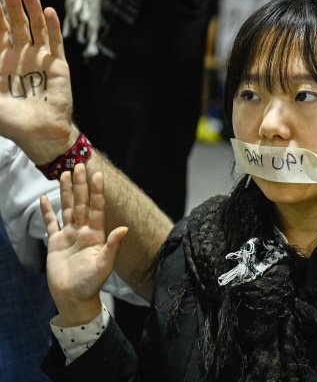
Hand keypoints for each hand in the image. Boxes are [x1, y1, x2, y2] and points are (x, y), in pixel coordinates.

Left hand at [0, 0, 77, 163]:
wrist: (41, 134)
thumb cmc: (12, 121)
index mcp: (1, 63)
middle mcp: (20, 58)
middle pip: (15, 25)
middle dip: (10, 6)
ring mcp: (40, 60)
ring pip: (36, 29)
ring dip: (31, 11)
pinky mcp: (58, 66)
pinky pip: (55, 43)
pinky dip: (52, 27)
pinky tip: (49, 12)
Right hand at [41, 164, 127, 326]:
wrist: (73, 298)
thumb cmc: (91, 284)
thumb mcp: (104, 265)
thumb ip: (113, 246)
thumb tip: (124, 228)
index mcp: (96, 235)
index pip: (96, 208)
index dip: (97, 192)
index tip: (98, 175)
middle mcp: (83, 232)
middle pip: (81, 204)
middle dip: (80, 185)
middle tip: (79, 164)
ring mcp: (69, 236)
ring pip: (67, 209)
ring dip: (66, 192)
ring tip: (64, 174)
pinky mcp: (55, 243)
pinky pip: (51, 224)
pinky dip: (47, 211)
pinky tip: (44, 198)